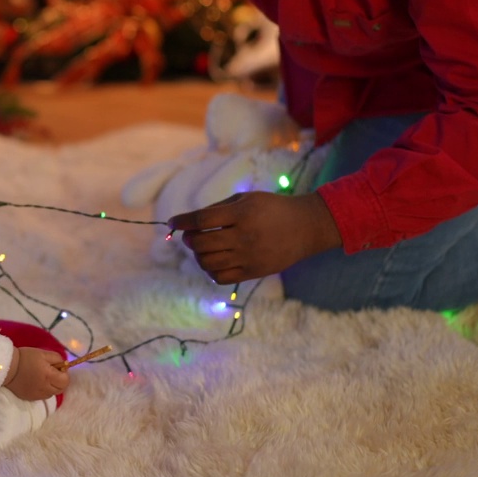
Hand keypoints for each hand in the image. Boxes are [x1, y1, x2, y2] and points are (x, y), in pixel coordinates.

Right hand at [3, 347, 68, 401]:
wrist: (6, 367)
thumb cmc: (25, 357)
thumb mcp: (43, 353)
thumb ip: (57, 358)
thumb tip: (64, 365)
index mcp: (49, 376)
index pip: (65, 381)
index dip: (64, 374)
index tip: (57, 368)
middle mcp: (45, 388)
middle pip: (60, 389)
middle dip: (59, 381)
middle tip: (51, 372)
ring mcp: (37, 395)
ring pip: (52, 394)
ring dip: (51, 386)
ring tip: (42, 377)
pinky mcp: (30, 398)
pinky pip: (42, 396)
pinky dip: (43, 390)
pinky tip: (36, 382)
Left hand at [168, 192, 341, 283]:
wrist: (305, 227)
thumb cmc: (271, 209)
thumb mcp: (246, 199)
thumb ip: (217, 209)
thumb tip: (188, 222)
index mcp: (241, 213)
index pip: (201, 220)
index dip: (182, 222)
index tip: (172, 223)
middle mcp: (244, 236)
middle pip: (201, 243)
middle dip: (189, 239)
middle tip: (190, 235)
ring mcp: (248, 257)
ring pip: (207, 262)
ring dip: (197, 255)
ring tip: (202, 248)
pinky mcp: (253, 272)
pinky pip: (220, 277)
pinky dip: (210, 270)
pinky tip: (214, 260)